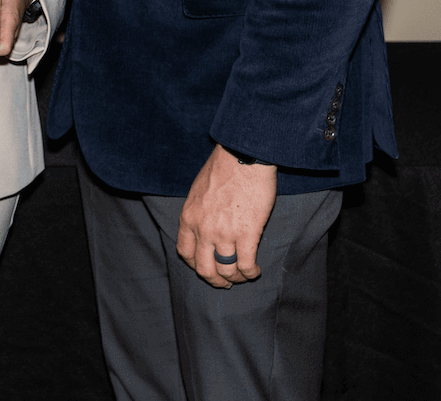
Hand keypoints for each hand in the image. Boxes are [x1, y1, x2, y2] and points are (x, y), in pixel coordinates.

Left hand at [175, 143, 276, 287]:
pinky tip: (255, 271)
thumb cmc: (222, 169)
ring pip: (227, 271)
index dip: (195, 265)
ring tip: (243, 276)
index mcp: (188, 218)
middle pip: (204, 269)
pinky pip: (246, 265)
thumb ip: (198, 213)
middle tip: (225, 283)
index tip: (205, 268)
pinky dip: (251, 273)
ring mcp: (225, 234)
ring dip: (236, 278)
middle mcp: (203, 230)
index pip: (185, 253)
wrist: (242, 156)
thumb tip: (203, 227)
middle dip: (215, 281)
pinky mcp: (247, 234)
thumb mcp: (198, 191)